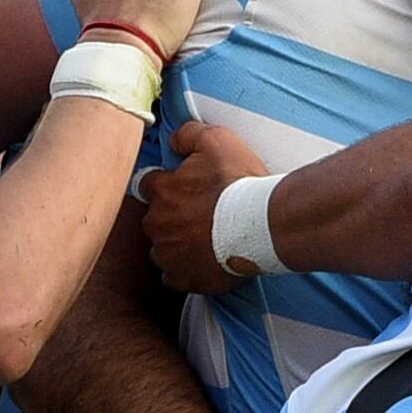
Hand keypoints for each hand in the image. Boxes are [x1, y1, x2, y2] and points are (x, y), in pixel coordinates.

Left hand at [138, 120, 271, 292]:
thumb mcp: (217, 141)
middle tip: (199, 214)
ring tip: (203, 239)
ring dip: (176, 244)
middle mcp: (157, 224)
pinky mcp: (182, 278)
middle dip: (171, 216)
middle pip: (154, 219)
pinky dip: (184, 270)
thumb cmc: (240, 183)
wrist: (263, 224)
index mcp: (162, 192)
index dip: (166, 184)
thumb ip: (188, 134)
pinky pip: (173, 276)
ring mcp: (168, 254)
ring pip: (161, 249)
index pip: (148, 185)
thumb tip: (173, 140)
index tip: (184, 188)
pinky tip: (202, 261)